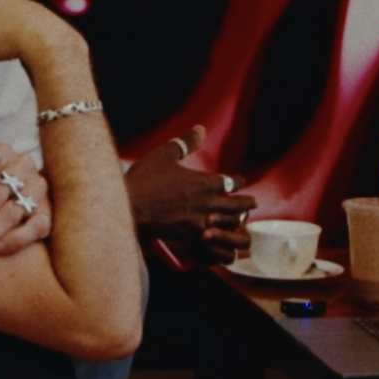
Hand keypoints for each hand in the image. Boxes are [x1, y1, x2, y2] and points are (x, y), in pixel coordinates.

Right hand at [125, 125, 256, 263]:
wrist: (127, 206)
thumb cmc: (145, 179)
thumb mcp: (165, 155)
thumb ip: (186, 143)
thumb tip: (201, 129)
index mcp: (205, 182)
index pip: (233, 182)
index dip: (238, 181)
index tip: (239, 181)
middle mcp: (208, 203)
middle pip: (238, 205)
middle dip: (247, 203)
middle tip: (252, 203)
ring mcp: (200, 223)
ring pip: (232, 227)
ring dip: (238, 224)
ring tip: (241, 223)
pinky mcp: (190, 239)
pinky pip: (216, 248)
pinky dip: (224, 248)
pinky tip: (225, 248)